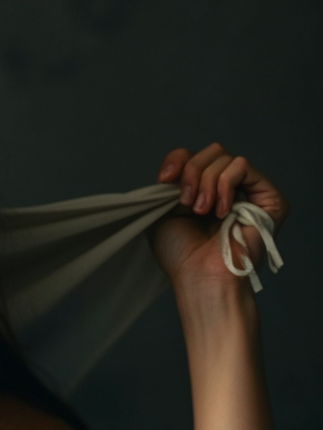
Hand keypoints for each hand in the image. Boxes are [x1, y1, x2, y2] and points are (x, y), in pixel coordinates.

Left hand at [148, 142, 288, 291]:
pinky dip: (224, 184)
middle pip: (211, 152)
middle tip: (186, 203)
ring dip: (206, 182)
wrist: (201, 278)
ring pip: (224, 158)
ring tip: (201, 212)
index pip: (194, 156)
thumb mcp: (162, 214)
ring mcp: (249, 192)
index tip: (165, 179)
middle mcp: (228, 190)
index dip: (178, 161)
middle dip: (191, 172)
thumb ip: (169, 184)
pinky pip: (242, 165)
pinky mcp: (267, 196)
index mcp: (204, 192)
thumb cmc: (182, 256)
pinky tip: (221, 211)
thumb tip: (176, 165)